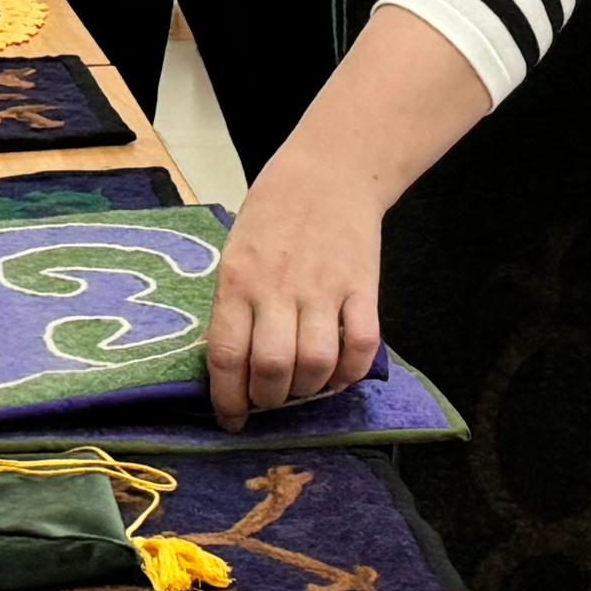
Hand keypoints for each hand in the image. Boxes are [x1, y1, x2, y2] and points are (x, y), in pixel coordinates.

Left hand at [208, 132, 385, 428]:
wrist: (330, 170)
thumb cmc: (274, 213)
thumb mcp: (236, 252)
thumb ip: (233, 305)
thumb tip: (231, 366)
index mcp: (238, 280)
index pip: (227, 356)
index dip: (228, 400)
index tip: (232, 420)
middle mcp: (278, 287)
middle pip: (274, 369)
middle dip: (270, 401)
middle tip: (271, 401)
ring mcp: (324, 287)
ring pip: (317, 363)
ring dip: (309, 390)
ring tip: (303, 387)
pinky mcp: (363, 286)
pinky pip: (362, 344)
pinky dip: (352, 372)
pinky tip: (340, 374)